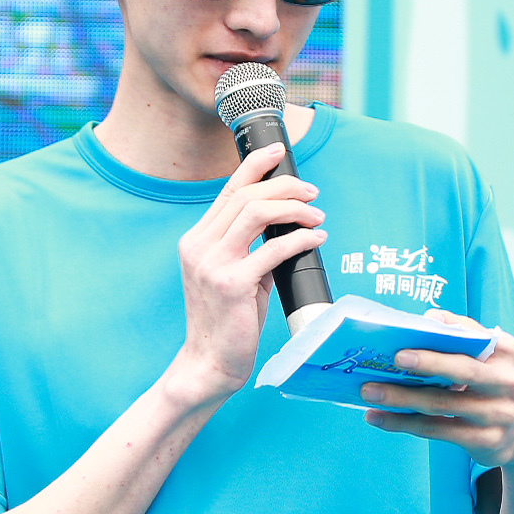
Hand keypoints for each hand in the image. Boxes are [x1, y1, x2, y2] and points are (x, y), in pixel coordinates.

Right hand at [167, 142, 325, 400]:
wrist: (209, 362)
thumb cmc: (227, 322)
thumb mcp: (234, 276)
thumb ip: (250, 250)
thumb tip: (286, 228)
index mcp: (196, 240)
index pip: (227, 190)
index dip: (255, 164)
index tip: (279, 151)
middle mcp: (199, 246)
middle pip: (245, 195)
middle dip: (284, 186)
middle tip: (312, 194)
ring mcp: (212, 264)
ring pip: (255, 213)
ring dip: (293, 209)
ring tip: (316, 215)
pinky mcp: (231, 284)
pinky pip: (272, 250)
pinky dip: (300, 240)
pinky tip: (316, 240)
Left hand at [360, 311, 513, 471]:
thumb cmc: (494, 385)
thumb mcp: (491, 357)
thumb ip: (464, 335)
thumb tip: (427, 318)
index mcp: (507, 352)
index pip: (472, 339)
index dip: (442, 337)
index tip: (409, 336)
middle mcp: (507, 382)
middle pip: (462, 371)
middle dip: (426, 364)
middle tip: (392, 360)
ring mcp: (498, 414)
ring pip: (441, 404)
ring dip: (401, 398)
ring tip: (369, 392)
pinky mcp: (484, 441)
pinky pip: (436, 430)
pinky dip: (403, 424)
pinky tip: (378, 418)